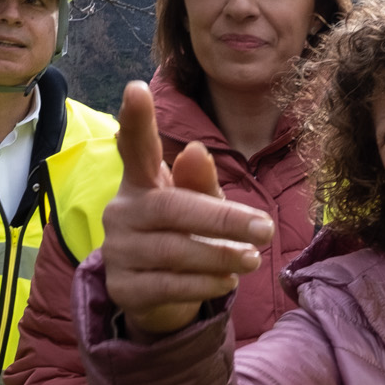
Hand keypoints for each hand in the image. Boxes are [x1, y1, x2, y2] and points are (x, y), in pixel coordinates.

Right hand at [102, 78, 273, 338]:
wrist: (160, 296)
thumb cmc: (185, 236)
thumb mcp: (201, 205)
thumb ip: (200, 182)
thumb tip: (196, 151)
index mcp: (141, 181)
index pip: (135, 145)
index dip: (135, 119)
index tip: (137, 87)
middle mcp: (122, 210)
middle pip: (171, 207)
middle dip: (223, 219)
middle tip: (265, 229)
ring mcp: (118, 250)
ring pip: (173, 250)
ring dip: (220, 255)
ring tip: (253, 259)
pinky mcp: (123, 287)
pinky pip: (168, 285)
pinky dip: (204, 284)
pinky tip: (228, 282)